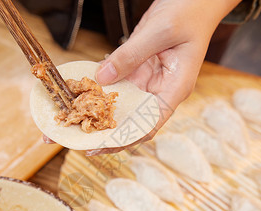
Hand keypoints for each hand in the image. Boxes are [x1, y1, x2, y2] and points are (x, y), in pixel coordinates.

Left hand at [84, 0, 240, 154]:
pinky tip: (79, 93)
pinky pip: (116, 83)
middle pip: (130, 120)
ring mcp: (147, 80)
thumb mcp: (159, 32)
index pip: (148, 125)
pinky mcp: (137, 69)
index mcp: (174, 90)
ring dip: (97, 112)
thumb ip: (130, 55)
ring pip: (120, 103)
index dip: (124, 139)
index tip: (98, 146)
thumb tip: (102, 78)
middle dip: (104, 130)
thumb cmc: (189, 13)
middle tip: (75, 137)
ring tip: (71, 120)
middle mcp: (159, 90)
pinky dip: (98, 88)